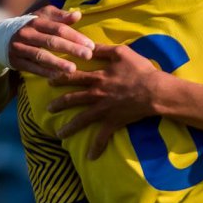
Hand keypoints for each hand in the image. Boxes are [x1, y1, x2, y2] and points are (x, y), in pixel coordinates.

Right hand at [9, 6, 94, 76]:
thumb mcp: (42, 17)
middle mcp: (26, 33)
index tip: (90, 45)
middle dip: (71, 49)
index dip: (75, 36)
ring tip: (73, 69)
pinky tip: (57, 75)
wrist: (2, 39)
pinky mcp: (15, 60)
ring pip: (41, 56)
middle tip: (88, 56)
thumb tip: (78, 15)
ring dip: (58, 63)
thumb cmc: (30, 27)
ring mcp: (19, 47)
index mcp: (36, 21)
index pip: (58, 28)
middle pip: (51, 41)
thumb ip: (60, 16)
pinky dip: (44, 72)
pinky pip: (31, 67)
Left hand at [47, 44, 165, 158]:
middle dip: (58, 104)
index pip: (73, 77)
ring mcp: (103, 109)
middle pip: (72, 99)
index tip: (49, 81)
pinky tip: (90, 157)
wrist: (154, 90)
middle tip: (49, 109)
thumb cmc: (140, 70)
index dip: (60, 78)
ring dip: (69, 128)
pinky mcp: (112, 122)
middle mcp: (96, 94)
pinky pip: (102, 137)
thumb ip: (103, 49)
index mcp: (97, 77)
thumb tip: (88, 45)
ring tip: (59, 134)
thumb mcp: (121, 52)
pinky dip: (96, 148)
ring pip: (81, 120)